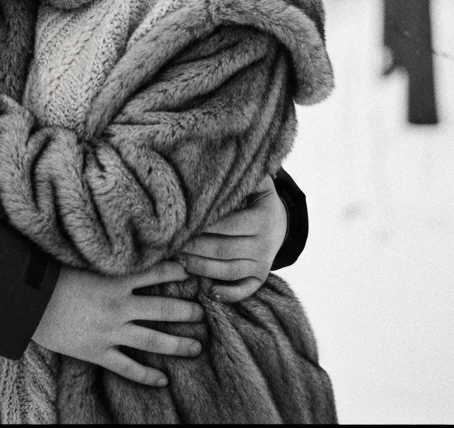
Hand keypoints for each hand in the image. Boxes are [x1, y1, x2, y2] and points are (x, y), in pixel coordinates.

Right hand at [31, 261, 202, 386]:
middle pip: (163, 310)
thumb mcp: (81, 259)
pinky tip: (163, 380)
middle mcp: (118, 307)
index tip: (190, 272)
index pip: (157, 273)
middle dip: (186, 311)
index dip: (176, 272)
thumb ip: (106, 259)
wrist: (25, 300)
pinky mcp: (97, 352)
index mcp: (115, 280)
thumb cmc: (49, 274)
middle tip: (202, 313)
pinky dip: (147, 376)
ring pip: (153, 341)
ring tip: (196, 346)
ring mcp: (109, 332)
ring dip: (178, 344)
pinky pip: (127, 368)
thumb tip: (123, 248)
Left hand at [178, 173, 285, 302]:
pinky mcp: (260, 278)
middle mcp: (264, 244)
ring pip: (229, 271)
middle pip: (224, 249)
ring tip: (180, 261)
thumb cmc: (258, 201)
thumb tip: (227, 157)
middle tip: (171, 244)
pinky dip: (228, 294)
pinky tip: (209, 292)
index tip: (181, 224)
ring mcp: (262, 263)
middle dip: (196, 248)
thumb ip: (247, 176)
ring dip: (203, 268)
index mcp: (262, 219)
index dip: (203, 226)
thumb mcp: (259, 185)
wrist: (282, 224)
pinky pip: (245, 290)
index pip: (228, 225)